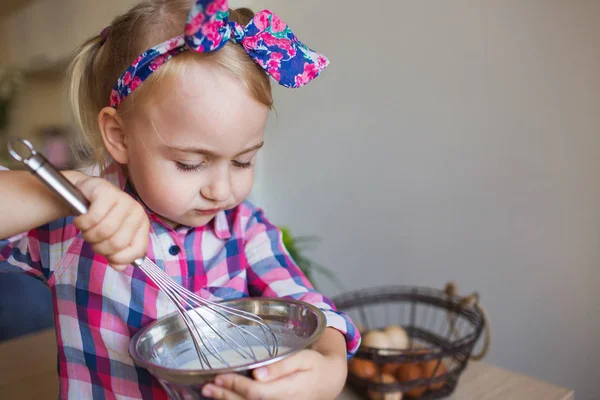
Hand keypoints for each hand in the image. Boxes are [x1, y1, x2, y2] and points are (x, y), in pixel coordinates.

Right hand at [73, 176, 149, 270]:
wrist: (85, 193)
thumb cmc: (101, 218)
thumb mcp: (111, 238)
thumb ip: (118, 255)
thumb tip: (119, 267)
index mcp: (143, 225)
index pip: (137, 251)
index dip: (118, 258)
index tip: (107, 254)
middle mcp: (137, 211)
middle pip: (117, 243)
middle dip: (99, 246)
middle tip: (92, 238)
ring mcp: (124, 200)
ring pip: (103, 231)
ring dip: (88, 235)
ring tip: (87, 229)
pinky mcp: (107, 192)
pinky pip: (92, 218)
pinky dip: (81, 223)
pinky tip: (80, 219)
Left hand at [201, 348, 346, 399]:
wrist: (328, 382)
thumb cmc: (315, 366)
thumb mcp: (304, 358)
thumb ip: (282, 365)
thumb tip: (258, 373)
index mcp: (289, 391)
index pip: (256, 393)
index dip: (236, 385)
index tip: (220, 375)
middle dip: (225, 396)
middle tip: (207, 385)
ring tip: (209, 392)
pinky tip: (225, 398)